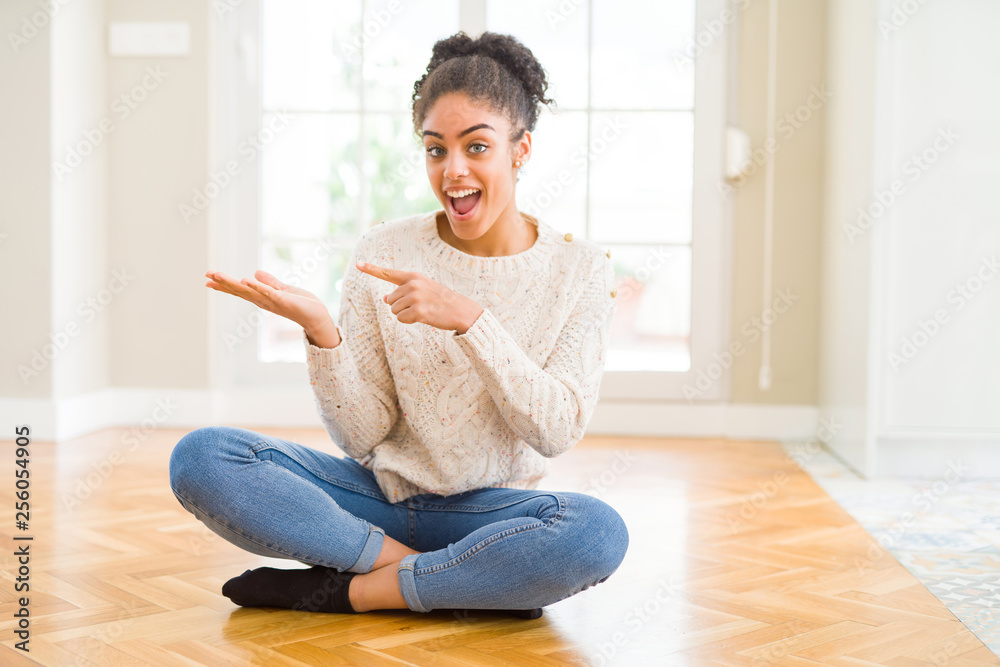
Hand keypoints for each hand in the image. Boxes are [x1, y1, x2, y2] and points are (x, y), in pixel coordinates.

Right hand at [204, 269, 333, 332]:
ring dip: (234, 283)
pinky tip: (246, 280)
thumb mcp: (283, 289)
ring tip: (219, 275)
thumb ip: (269, 282)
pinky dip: (258, 286)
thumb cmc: (302, 305)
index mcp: (262, 297)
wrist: (317, 316)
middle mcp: (264, 301)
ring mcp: (272, 301)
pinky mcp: (284, 300)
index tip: (208, 279)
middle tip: (207, 276)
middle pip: (240, 291)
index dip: (225, 285)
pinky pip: (268, 292)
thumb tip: (254, 273)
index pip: (240, 290)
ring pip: (249, 291)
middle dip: (223, 283)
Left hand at [356, 262, 482, 333]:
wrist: (461, 310)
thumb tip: (385, 299)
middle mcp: (412, 285)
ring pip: (394, 310)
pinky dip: (409, 321)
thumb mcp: (423, 290)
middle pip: (391, 300)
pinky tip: (424, 317)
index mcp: (413, 276)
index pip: (388, 273)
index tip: (358, 264)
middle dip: (401, 306)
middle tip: (420, 305)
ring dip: (405, 314)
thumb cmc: (441, 300)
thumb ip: (403, 291)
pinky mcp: (418, 311)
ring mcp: (415, 297)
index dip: (371, 269)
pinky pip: (401, 319)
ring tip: (423, 311)